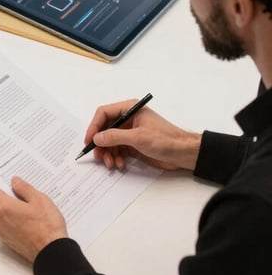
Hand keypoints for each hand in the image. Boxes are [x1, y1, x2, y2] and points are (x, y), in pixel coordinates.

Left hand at [0, 177, 67, 262]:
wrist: (52, 254)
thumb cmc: (47, 228)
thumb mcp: (39, 200)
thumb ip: (24, 188)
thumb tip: (15, 181)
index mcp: (3, 207)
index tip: (2, 178)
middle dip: (7, 195)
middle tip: (22, 193)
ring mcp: (2, 232)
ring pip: (2, 214)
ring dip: (11, 209)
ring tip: (30, 208)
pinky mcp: (8, 240)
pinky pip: (7, 225)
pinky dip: (14, 220)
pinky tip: (29, 220)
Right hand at [84, 99, 201, 171]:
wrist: (184, 154)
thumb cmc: (166, 140)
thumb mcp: (138, 137)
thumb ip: (115, 137)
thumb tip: (97, 138)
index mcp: (129, 109)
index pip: (104, 113)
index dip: (94, 126)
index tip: (89, 140)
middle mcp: (128, 119)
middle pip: (105, 129)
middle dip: (101, 144)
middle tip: (98, 156)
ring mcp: (130, 132)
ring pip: (110, 141)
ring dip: (108, 153)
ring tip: (111, 164)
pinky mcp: (133, 144)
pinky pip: (117, 150)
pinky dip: (116, 158)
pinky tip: (120, 164)